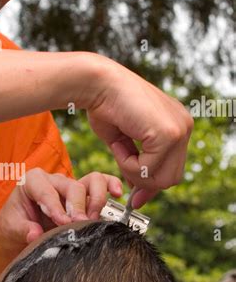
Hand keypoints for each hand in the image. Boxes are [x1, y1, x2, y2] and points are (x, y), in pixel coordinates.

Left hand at [0, 167, 122, 256]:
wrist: (21, 234)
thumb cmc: (14, 226)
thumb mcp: (10, 228)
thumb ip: (21, 229)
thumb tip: (35, 234)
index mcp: (32, 181)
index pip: (45, 189)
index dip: (55, 205)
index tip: (62, 222)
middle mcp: (54, 180)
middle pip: (72, 186)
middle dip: (76, 205)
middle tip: (77, 224)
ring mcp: (71, 187)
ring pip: (92, 181)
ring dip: (96, 200)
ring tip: (92, 219)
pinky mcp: (85, 197)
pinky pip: (102, 184)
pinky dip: (111, 185)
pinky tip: (118, 194)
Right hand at [80, 55, 193, 207]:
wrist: (97, 84)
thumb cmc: (105, 106)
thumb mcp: (124, 143)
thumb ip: (137, 165)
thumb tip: (139, 194)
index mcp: (176, 125)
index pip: (173, 168)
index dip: (152, 183)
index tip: (135, 196)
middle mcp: (184, 126)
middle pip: (172, 177)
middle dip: (145, 183)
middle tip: (125, 177)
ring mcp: (179, 129)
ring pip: (161, 178)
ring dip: (134, 172)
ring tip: (119, 148)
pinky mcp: (168, 134)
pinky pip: (147, 169)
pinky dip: (127, 164)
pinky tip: (119, 143)